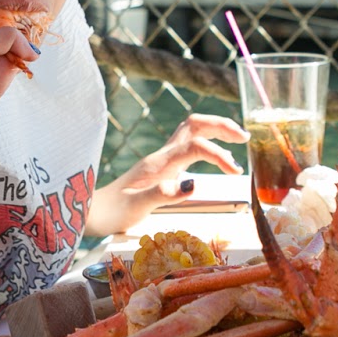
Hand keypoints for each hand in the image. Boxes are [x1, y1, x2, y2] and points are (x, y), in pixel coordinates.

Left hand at [85, 114, 247, 235]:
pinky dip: (209, 142)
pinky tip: (218, 157)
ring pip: (192, 129)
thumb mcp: (136, 208)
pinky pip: (190, 143)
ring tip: (238, 140)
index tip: (235, 172)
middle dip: (222, 125)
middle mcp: (162, 155)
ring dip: (216, 129)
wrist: (92, 211)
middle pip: (195, 124)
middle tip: (244, 136)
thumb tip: (193, 184)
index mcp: (159, 163)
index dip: (218, 154)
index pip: (196, 146)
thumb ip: (163, 195)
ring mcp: (162, 158)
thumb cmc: (112, 212)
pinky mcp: (163, 165)